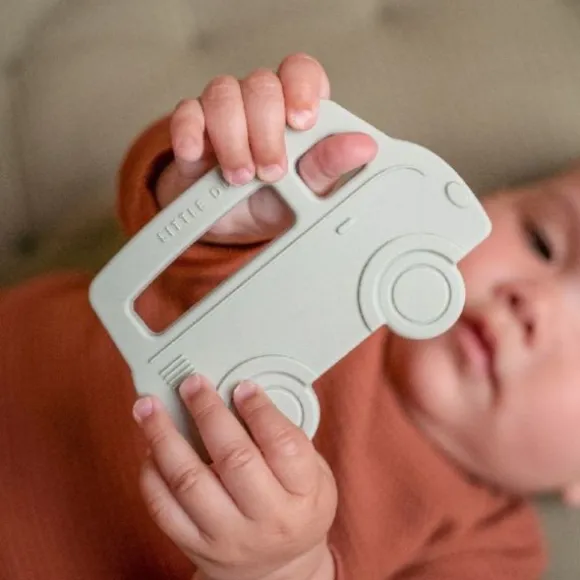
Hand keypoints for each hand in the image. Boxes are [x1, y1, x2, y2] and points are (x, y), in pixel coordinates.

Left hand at [133, 374, 337, 579]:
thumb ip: (286, 437)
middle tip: (192, 384)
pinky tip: (150, 448)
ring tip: (149, 407)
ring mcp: (228, 536)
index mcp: (304, 495)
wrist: (279, 570)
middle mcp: (267, 519)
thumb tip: (244, 393)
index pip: (283, 445)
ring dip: (164, 437)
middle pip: (233, 457)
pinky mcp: (196, 546)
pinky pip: (164, 508)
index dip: (260, 410)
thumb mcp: (314, 474)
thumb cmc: (297, 508)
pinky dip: (151, 473)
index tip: (241, 386)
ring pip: (189, 480)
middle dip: (207, 412)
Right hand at [156, 52, 377, 243]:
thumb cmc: (273, 201)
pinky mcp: (192, 126)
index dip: (301, 89)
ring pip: (223, 94)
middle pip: (262, 85)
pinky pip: (185, 113)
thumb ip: (328, 166)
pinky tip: (196, 156)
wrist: (231, 224)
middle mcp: (259, 101)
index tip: (302, 121)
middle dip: (266, 132)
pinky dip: (189, 134)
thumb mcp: (305, 191)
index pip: (300, 71)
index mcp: (294, 108)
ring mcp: (224, 110)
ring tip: (240, 177)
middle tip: (271, 172)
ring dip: (233, 139)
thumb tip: (362, 148)